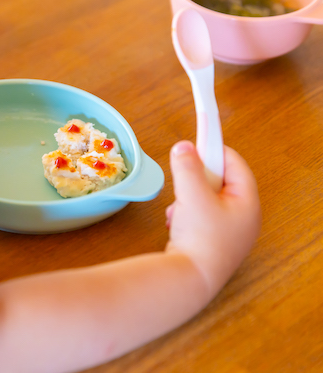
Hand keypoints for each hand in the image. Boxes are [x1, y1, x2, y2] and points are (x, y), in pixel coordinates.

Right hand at [165, 141, 260, 293]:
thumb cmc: (200, 238)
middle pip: (219, 181)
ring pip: (207, 199)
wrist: (190, 280)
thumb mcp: (191, 195)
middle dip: (196, 178)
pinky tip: (175, 222)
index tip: (196, 143)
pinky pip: (201, 217)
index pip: (234, 163)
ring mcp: (229, 232)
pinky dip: (186, 214)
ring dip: (188, 197)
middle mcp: (243, 218)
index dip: (214, 151)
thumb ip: (187, 166)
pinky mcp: (213, 243)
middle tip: (183, 180)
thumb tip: (183, 147)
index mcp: (247, 203)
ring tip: (178, 208)